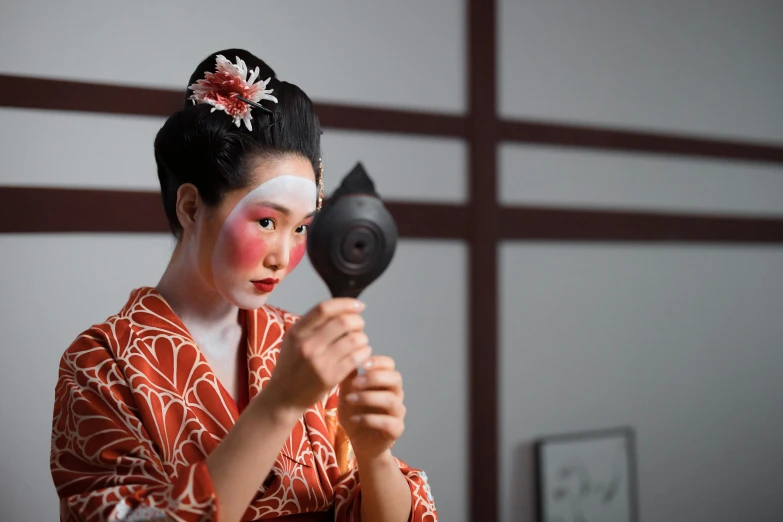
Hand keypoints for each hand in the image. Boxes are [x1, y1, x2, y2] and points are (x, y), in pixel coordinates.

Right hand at [265, 299, 371, 413]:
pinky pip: (355, 359)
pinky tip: (363, 353)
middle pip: (343, 322)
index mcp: (297, 332)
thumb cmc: (292, 366)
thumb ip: (313, 325)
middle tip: (360, 326)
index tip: (359, 306)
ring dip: (363, 338)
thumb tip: (343, 308)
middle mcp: (306, 345)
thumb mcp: (294, 341)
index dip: (345, 304)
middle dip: (358, 321)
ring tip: (362, 341)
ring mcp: (318, 362)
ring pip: (353, 340)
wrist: (283, 397)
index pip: (324, 308)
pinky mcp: (329, 378)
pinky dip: (364, 353)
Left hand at [338, 356, 405, 459]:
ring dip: (368, 397)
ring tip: (349, 399)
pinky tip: (354, 419)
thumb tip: (348, 357)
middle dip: (374, 378)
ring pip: (391, 400)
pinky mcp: (396, 430)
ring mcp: (398, 412)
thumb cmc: (354, 413)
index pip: (389, 364)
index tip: (361, 364)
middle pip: (395, 378)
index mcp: (385, 382)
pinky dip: (369, 419)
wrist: (359, 442)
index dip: (377, 361)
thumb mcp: (346, 394)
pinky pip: (388, 422)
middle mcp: (396, 394)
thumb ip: (348, 378)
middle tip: (355, 383)